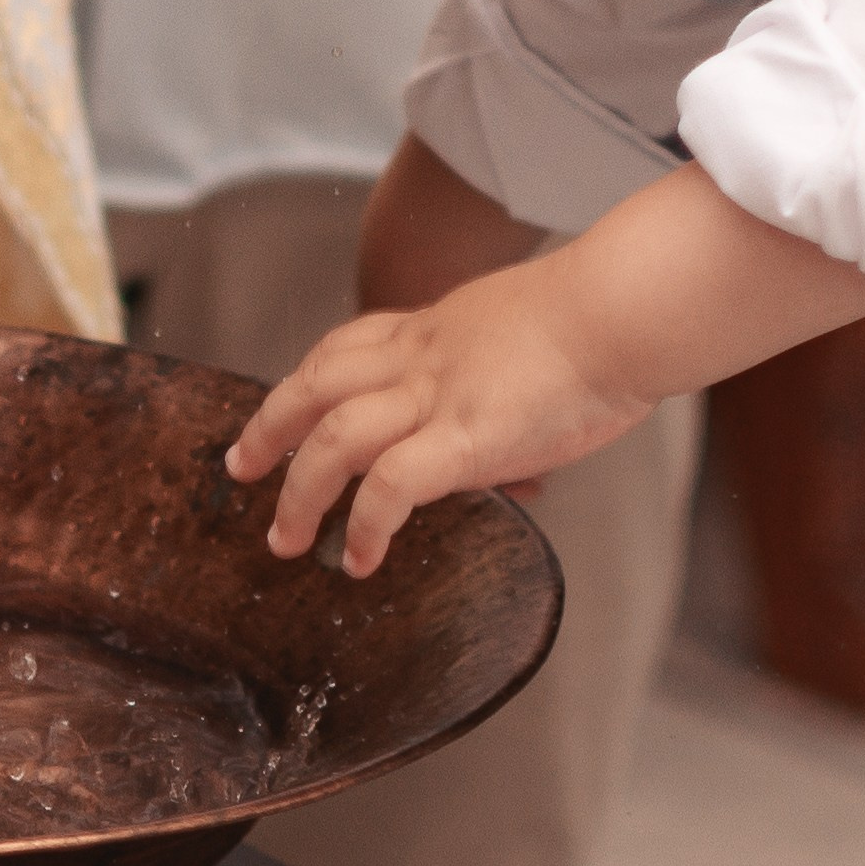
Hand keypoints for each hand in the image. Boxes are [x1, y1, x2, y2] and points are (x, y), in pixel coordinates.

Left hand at [230, 162, 864, 573]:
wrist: (624, 308)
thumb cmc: (601, 322)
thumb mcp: (524, 336)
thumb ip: (498, 383)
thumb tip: (512, 449)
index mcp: (436, 328)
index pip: (347, 346)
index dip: (305, 381)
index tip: (284, 409)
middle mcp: (421, 355)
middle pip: (315, 384)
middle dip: (268, 427)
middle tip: (240, 469)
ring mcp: (437, 393)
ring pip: (333, 437)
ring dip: (298, 490)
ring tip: (286, 539)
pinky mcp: (466, 435)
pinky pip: (391, 483)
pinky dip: (366, 522)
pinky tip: (361, 557)